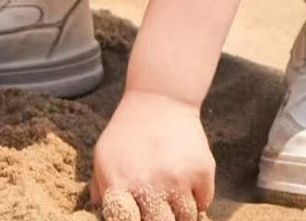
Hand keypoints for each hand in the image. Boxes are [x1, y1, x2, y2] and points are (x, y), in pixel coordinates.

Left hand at [90, 90, 214, 220]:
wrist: (160, 96)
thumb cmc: (128, 129)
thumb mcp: (104, 155)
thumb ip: (101, 188)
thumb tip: (102, 213)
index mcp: (120, 185)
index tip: (139, 217)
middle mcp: (149, 186)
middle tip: (159, 212)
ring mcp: (178, 179)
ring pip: (186, 220)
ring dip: (180, 215)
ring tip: (174, 201)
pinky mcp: (202, 170)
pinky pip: (204, 203)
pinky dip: (198, 201)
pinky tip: (189, 187)